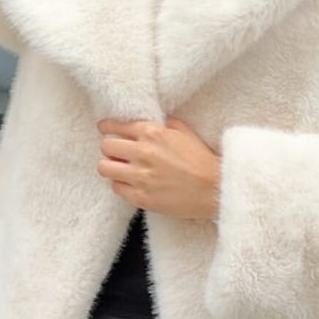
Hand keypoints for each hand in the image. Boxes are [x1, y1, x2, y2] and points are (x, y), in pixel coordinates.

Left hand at [97, 117, 219, 219]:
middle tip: (116, 153)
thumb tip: (156, 122)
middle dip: (110, 149)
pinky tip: (130, 184)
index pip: (116, 126)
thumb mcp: (185, 133)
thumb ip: (166, 125)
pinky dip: (120, 185)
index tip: (104, 128)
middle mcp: (142, 152)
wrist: (215, 188)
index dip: (107, 127)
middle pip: (106, 146)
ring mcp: (140, 176)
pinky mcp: (141, 197)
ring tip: (119, 169)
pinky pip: (116, 188)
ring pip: (104, 168)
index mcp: (152, 133)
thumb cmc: (202, 161)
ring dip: (111, 167)